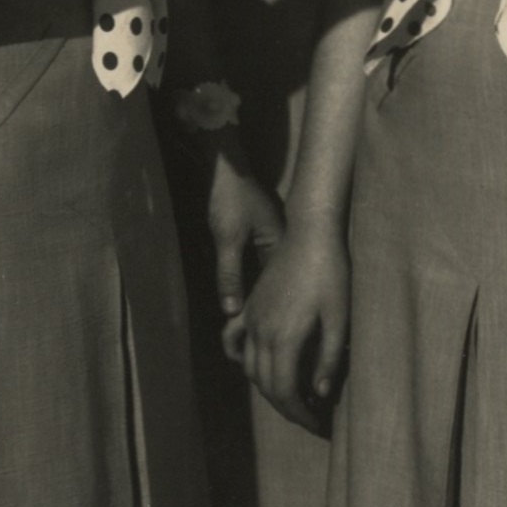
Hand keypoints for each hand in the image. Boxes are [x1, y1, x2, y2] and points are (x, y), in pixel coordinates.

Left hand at [204, 151, 286, 336]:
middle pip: (277, 286)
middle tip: (265, 338)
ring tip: (256, 327)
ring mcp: (270, 241)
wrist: (225, 167)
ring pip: (267, 278)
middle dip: (270, 310)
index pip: (281, 289)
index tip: (273, 337)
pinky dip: (253, 283)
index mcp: (281, 246)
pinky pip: (259, 268)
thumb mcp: (227, 238)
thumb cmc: (229, 198)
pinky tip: (247, 300)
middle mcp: (280, 246)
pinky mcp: (259, 238)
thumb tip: (231, 311)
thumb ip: (229, 275)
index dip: (276, 314)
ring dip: (260, 298)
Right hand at [240, 226, 350, 435]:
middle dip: (287, 408)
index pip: (285, 391)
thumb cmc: (332, 275)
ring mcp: (251, 318)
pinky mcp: (250, 306)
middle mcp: (261, 332)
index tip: (319, 426)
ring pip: (250, 368)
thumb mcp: (339, 319)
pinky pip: (234, 340)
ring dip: (269, 388)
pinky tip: (256, 367)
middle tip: (311, 418)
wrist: (311, 235)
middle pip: (266, 385)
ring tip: (294, 398)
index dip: (301, 415)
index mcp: (284, 338)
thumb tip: (320, 394)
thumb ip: (329, 359)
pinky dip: (241, 359)